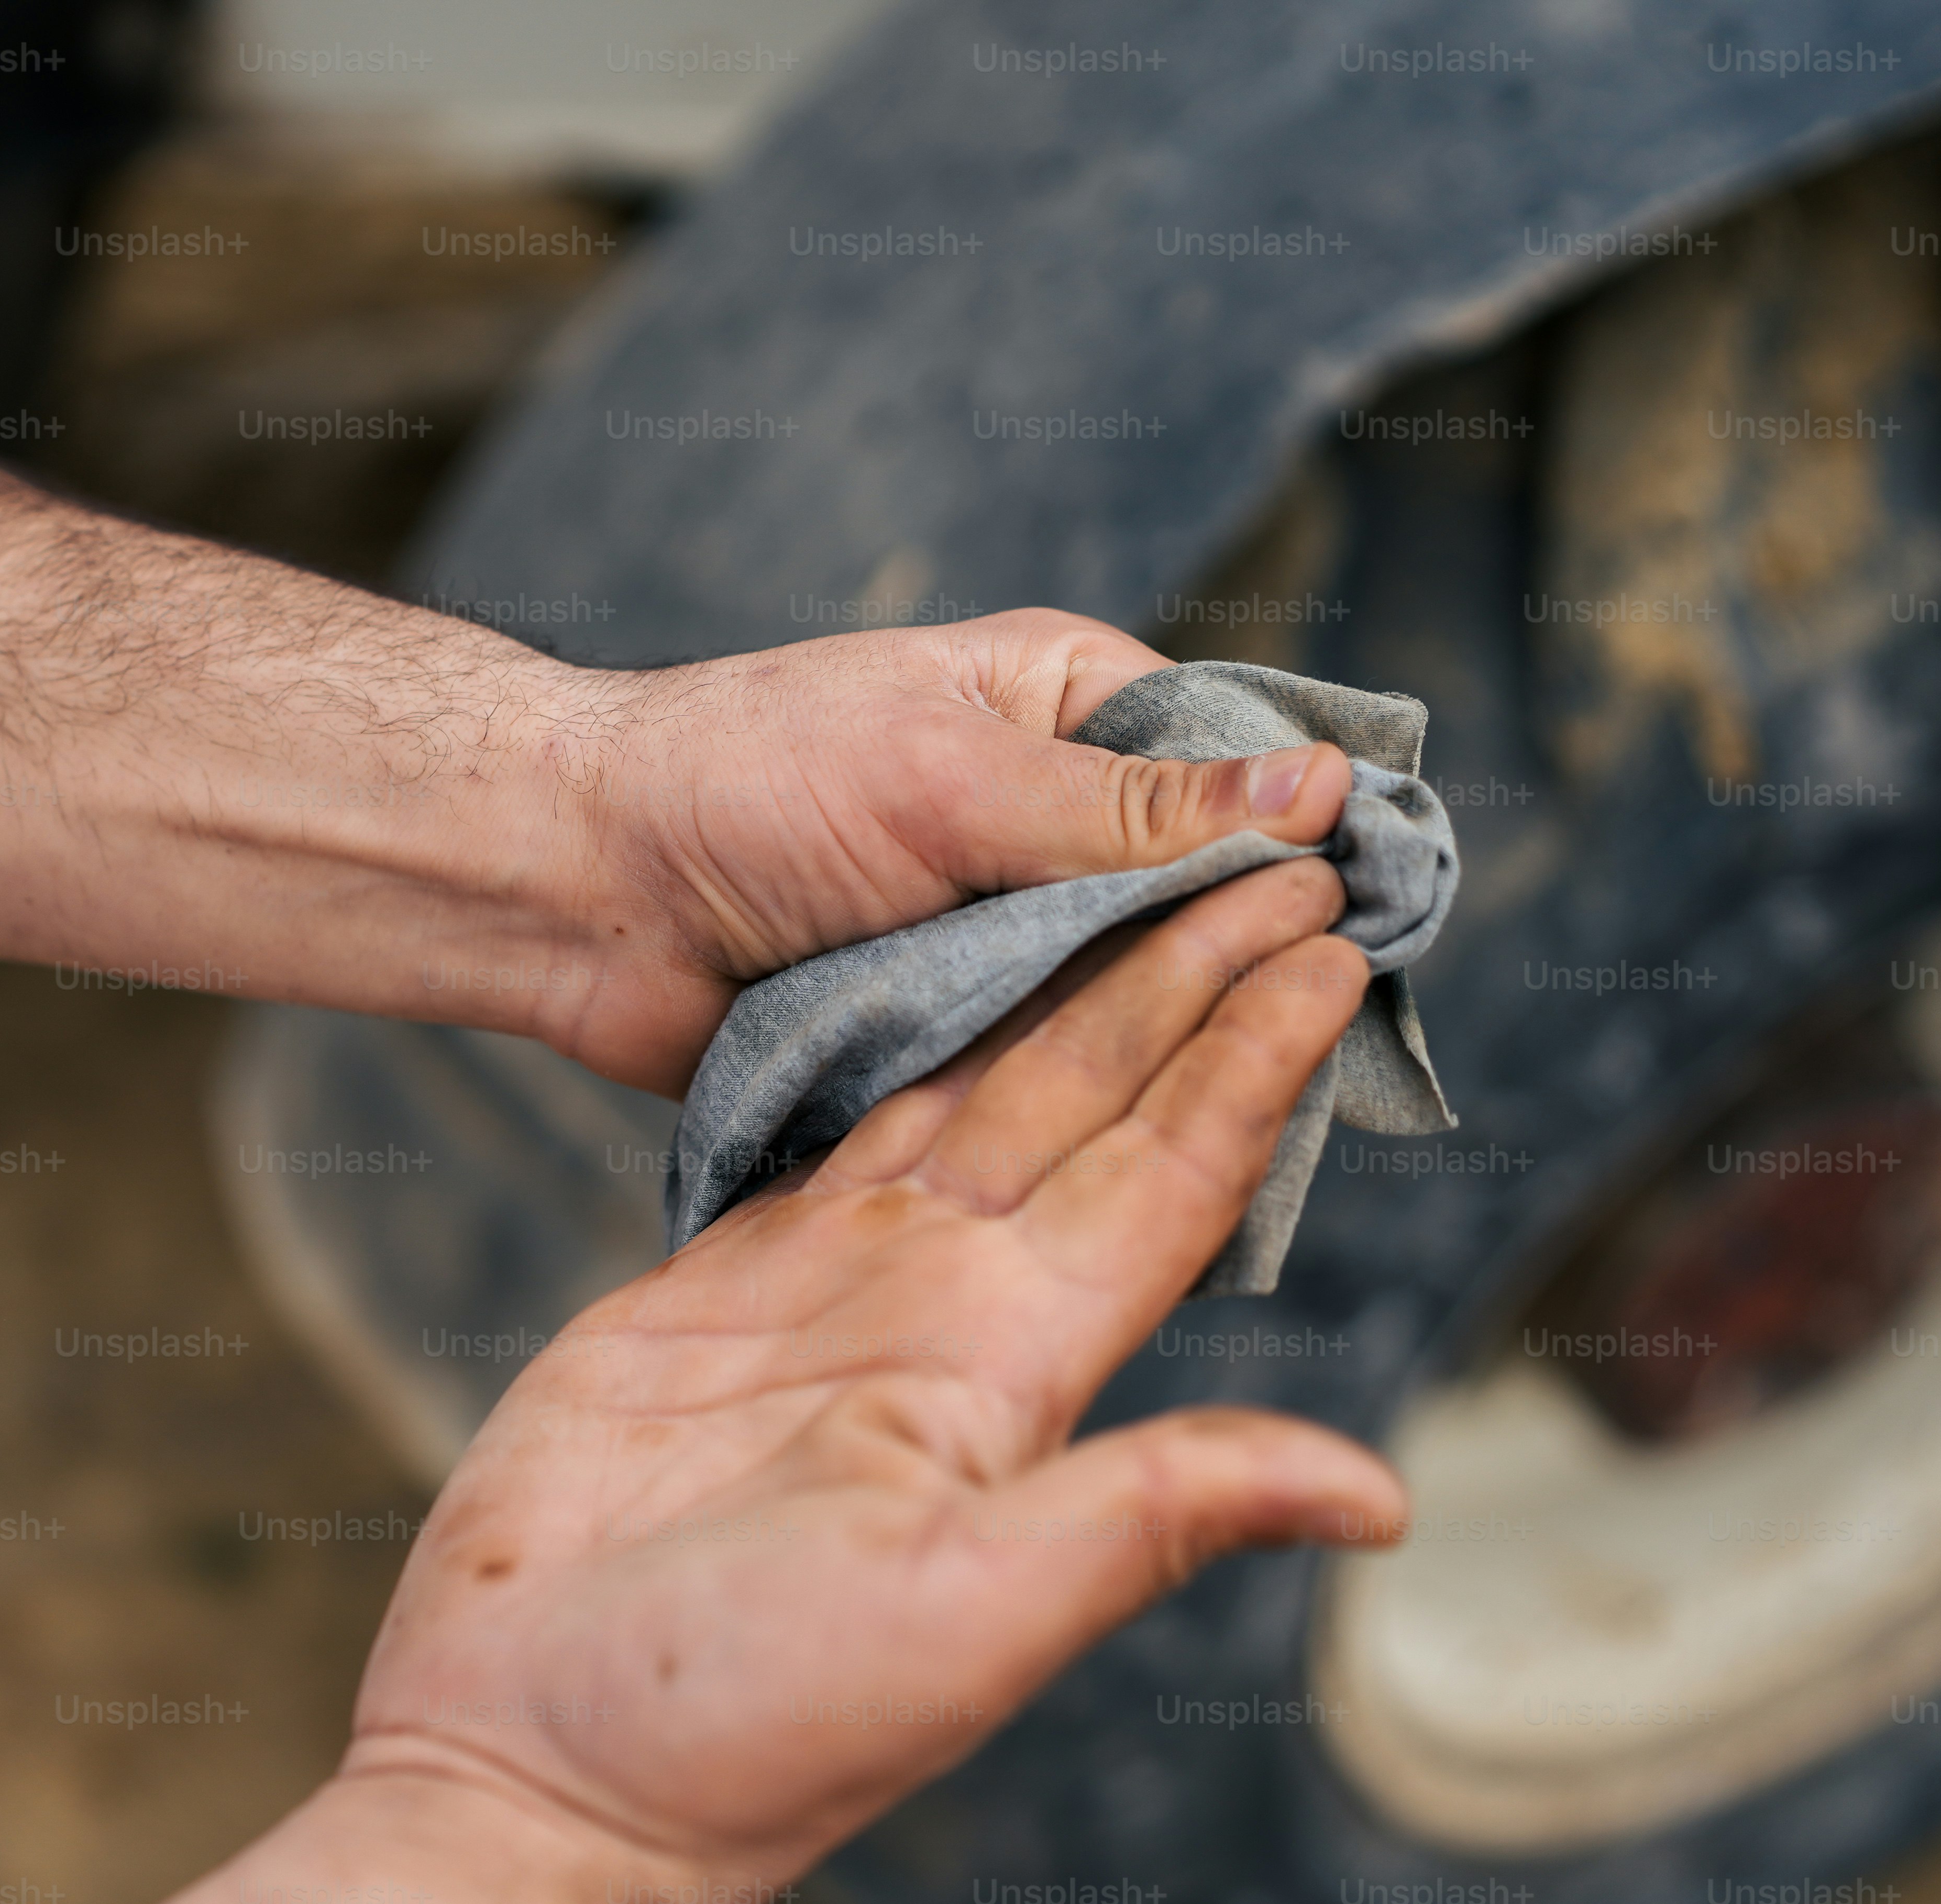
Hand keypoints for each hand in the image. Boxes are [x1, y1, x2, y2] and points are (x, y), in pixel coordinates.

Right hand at [343, 855, 1407, 1890]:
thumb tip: (1379, 1498)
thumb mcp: (976, 1610)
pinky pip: (828, 1135)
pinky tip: (934, 979)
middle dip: (1179, 982)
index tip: (1327, 939)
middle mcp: (942, 1324)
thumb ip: (1156, 1514)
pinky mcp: (709, 1297)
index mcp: (1015, 1378)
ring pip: (970, 1101)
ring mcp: (825, 1304)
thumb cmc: (752, 1724)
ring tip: (1130, 875)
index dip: (1251, 1059)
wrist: (540, 1769)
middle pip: (1089, 1108)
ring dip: (1058, 994)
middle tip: (1266, 848)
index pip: (1172, 1181)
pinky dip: (893, 1051)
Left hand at [540, 610, 1354, 1093]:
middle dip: (1243, 968)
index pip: (1244, 773)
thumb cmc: (742, 784)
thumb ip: (1126, 810)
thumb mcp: (949, 779)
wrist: (575, 889)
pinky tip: (1137, 1157)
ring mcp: (1005, 930)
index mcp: (1071, 709)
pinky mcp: (953, 1023)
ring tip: (1243, 1119)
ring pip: (1133, 1001)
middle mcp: (1055, 820)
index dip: (1308, 851)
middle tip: (1318, 1047)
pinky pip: (1046, 1073)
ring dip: (1161, 1050)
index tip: (1364, 930)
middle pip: (1203, 903)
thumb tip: (1318, 792)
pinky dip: (1072, 1105)